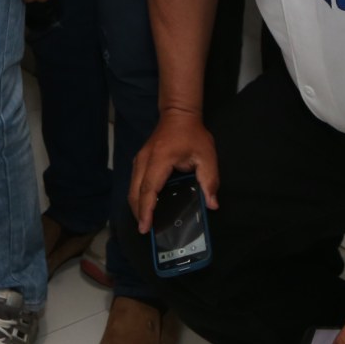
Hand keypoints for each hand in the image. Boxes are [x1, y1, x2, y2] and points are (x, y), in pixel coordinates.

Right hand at [130, 109, 219, 231]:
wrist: (178, 113)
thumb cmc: (193, 134)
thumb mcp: (207, 156)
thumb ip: (210, 180)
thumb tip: (212, 204)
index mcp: (160, 159)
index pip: (149, 189)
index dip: (146, 210)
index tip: (145, 227)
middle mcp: (145, 160)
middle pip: (135, 191)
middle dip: (138, 212)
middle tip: (145, 230)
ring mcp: (140, 159)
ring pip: (132, 187)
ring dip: (136, 205)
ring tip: (145, 222)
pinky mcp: (140, 160)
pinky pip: (134, 181)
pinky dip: (137, 196)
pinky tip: (145, 205)